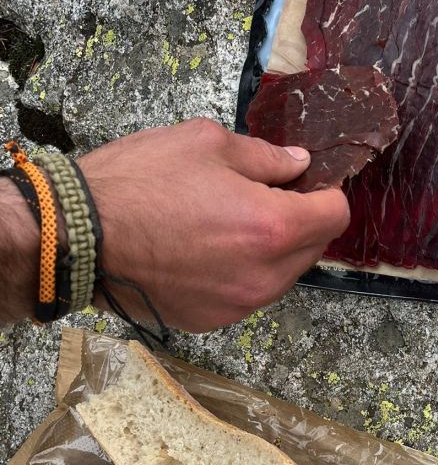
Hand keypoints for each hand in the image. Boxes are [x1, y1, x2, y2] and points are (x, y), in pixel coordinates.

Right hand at [77, 119, 348, 331]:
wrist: (74, 237)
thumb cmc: (136, 183)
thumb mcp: (206, 143)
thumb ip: (266, 157)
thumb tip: (299, 164)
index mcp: (272, 227)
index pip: (335, 215)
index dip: (325, 192)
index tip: (306, 182)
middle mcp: (264, 276)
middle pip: (314, 248)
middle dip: (300, 220)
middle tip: (262, 196)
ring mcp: (238, 305)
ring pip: (282, 275)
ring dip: (272, 249)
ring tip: (226, 222)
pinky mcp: (211, 320)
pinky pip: (247, 294)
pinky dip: (241, 273)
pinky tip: (205, 250)